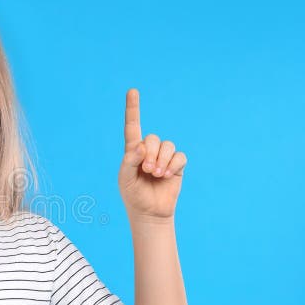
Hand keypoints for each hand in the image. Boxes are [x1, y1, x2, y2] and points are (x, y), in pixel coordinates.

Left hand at [117, 88, 187, 221]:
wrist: (149, 213)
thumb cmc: (133, 196)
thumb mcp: (125, 179)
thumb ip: (129, 161)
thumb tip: (140, 146)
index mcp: (133, 151)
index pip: (132, 127)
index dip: (133, 109)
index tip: (132, 91)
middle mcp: (149, 151)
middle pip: (153, 138)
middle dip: (150, 153)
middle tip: (147, 170)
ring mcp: (164, 158)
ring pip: (168, 146)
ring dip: (162, 159)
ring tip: (157, 174)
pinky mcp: (177, 166)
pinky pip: (180, 157)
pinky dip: (173, 164)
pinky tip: (168, 175)